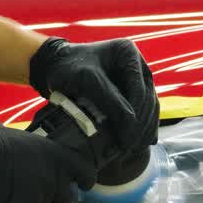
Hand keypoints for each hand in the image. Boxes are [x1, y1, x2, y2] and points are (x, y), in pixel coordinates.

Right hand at [0, 122, 98, 202]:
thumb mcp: (13, 136)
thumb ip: (26, 146)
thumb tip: (15, 145)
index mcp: (55, 156)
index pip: (85, 171)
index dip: (84, 179)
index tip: (83, 183)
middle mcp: (52, 180)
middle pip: (63, 198)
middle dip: (51, 197)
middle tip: (34, 193)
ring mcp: (37, 201)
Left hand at [29, 39, 158, 154]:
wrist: (53, 67)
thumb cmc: (67, 68)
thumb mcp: (88, 81)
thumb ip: (111, 100)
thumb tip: (132, 126)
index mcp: (128, 53)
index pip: (140, 89)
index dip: (137, 115)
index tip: (128, 138)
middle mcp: (136, 64)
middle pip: (148, 99)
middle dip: (143, 125)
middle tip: (133, 148)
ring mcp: (134, 78)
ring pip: (148, 107)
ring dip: (144, 129)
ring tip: (136, 149)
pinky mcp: (129, 91)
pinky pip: (141, 111)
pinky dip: (140, 127)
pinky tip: (138, 144)